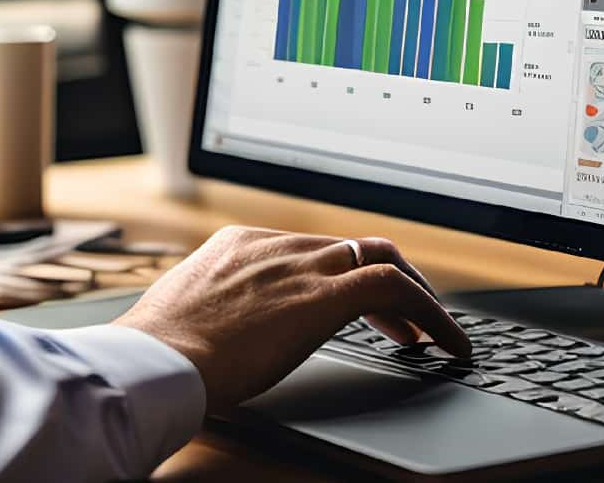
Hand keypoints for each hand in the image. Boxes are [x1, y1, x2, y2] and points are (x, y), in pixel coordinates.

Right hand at [113, 226, 470, 412]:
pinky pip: (396, 290)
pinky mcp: (322, 296)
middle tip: (407, 321)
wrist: (155, 359)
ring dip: (416, 297)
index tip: (358, 307)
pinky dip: (432, 314)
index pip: (314, 248)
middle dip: (388, 281)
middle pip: (355, 247)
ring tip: (434, 334)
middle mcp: (275, 245)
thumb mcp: (187, 315)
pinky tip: (447, 344)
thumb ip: (216, 309)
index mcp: (240, 244)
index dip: (346, 275)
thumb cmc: (159, 353)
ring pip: (383, 259)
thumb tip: (221, 333)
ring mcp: (300, 266)